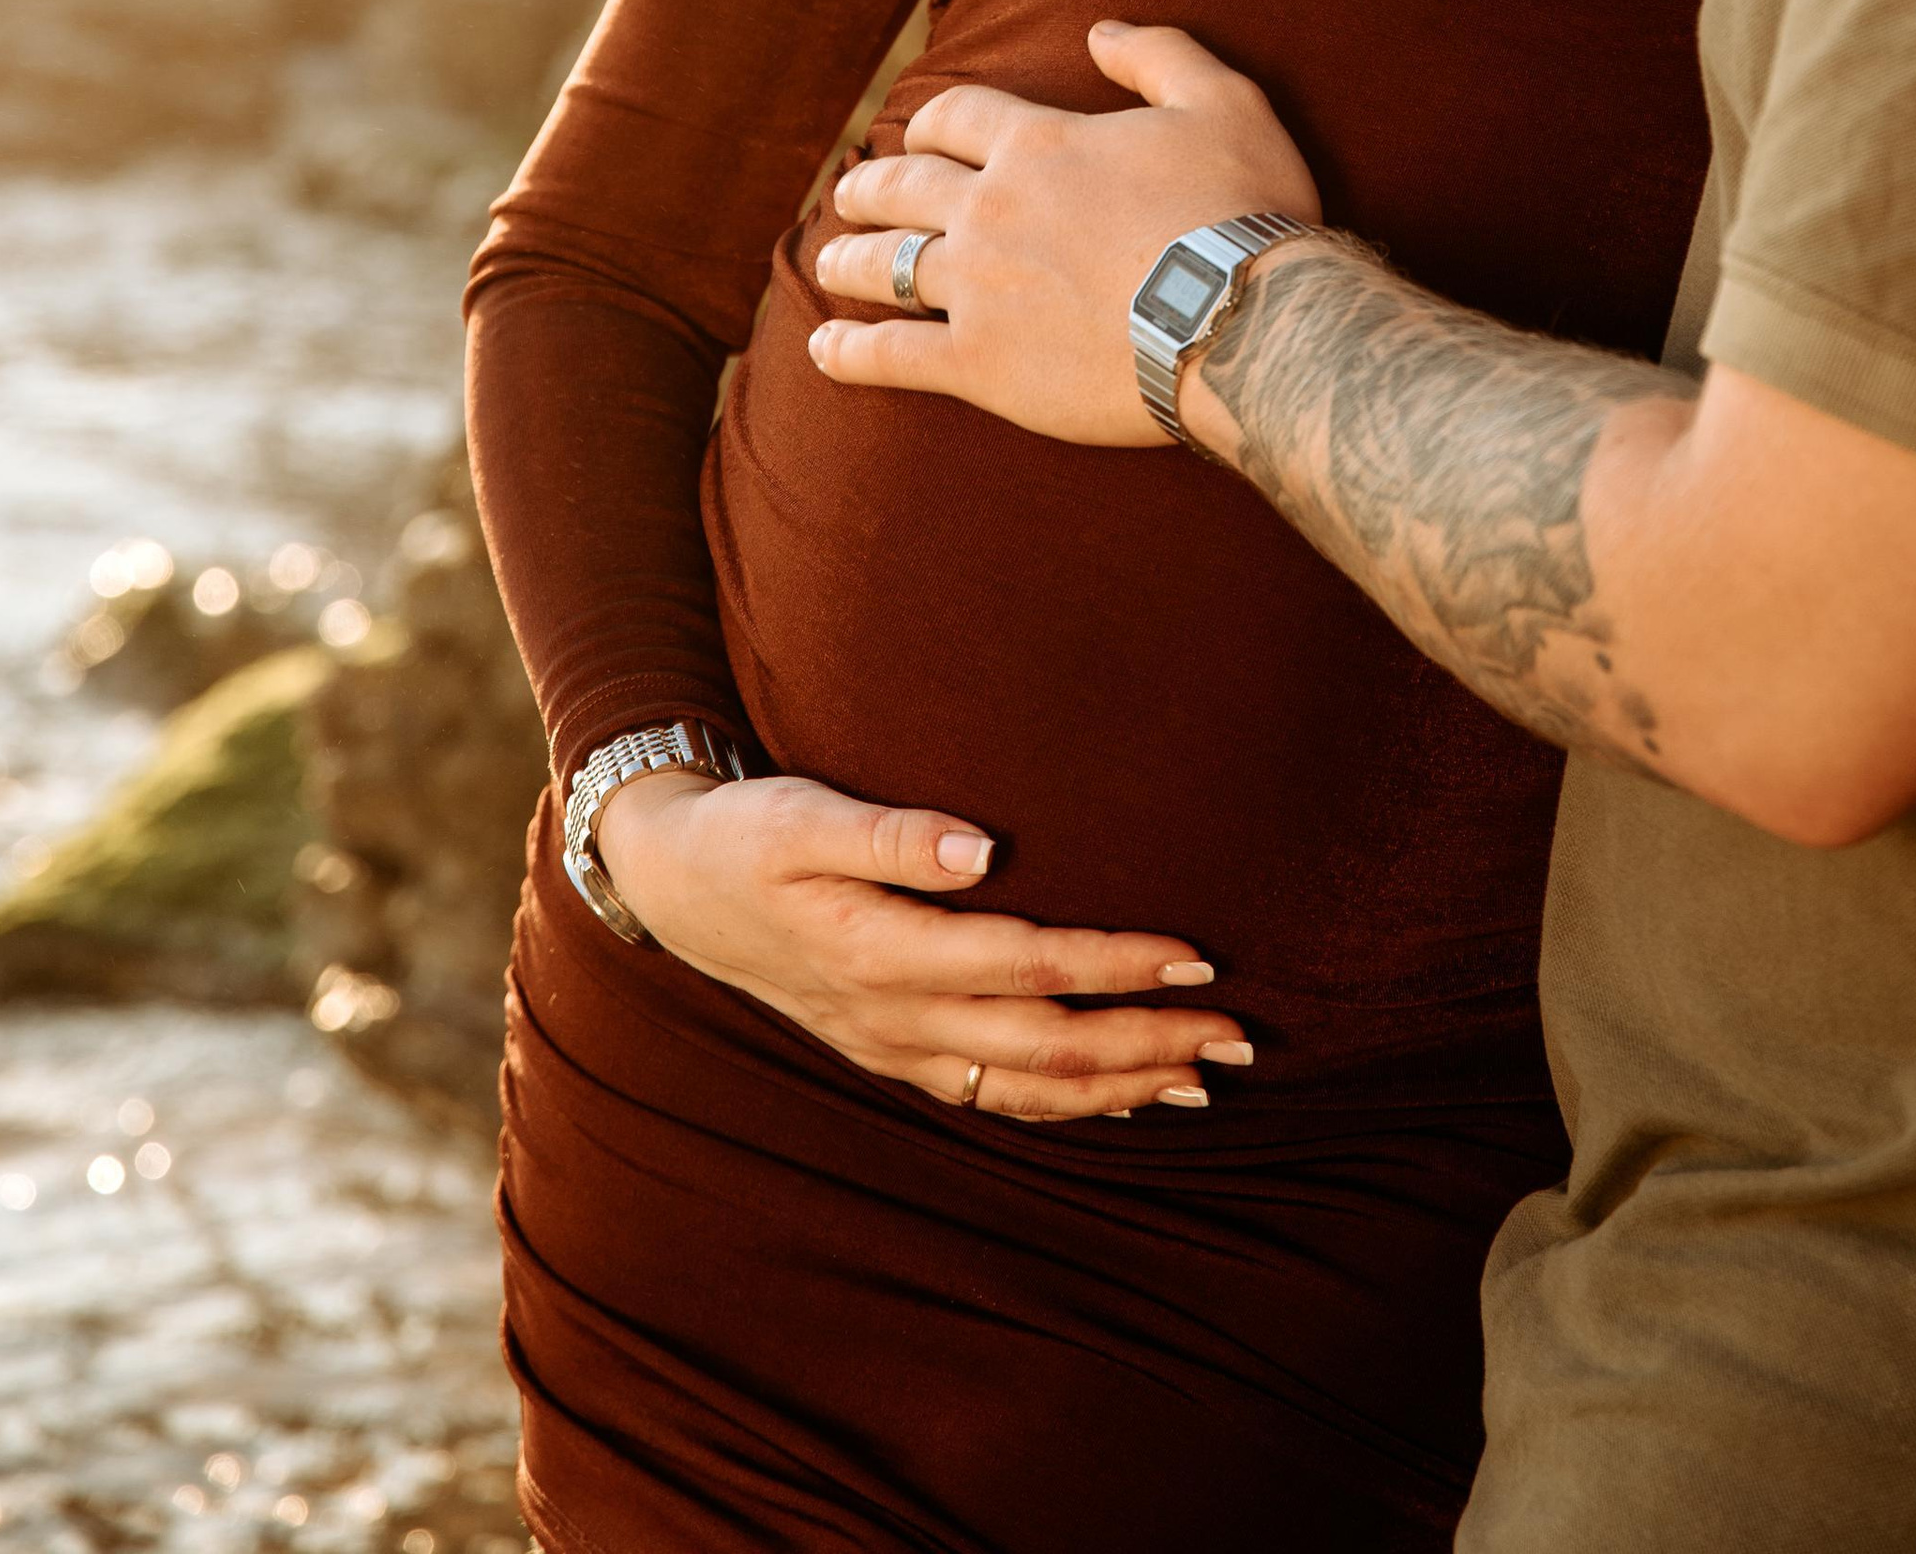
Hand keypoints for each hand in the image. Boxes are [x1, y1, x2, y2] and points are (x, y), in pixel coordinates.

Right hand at [593, 765, 1250, 1120]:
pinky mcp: (895, 1053)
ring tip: (1206, 1075)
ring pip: (1029, 1086)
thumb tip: (980, 847)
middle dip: (1148, 1042)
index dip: (1116, 963)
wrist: (676, 886)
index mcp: (882, 952)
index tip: (1196, 953)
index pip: (1027, 965)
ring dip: (1122, 1084)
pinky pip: (996, 1096)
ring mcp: (896, 1047)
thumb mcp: (801, 814)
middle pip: (1046, 1044)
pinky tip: (1120, 1096)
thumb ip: (891, 833)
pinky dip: (1066, 1101)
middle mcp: (897, 1018)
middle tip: (1239, 1034)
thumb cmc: (748, 834)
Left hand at [810, 20, 1319, 445]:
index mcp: (1038, 143)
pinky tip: (823, 350)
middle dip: (870, 186)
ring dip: (848, 258)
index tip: (918, 135)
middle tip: (849, 194)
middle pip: (903, 186)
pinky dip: (851, 352)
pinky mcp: (978, 363)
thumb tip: (1101, 30)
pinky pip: (892, 354)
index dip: (931, 122)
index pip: (954, 116)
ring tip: (825, 260)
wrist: (1244, 322)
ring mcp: (977, 287)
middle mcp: (991, 208)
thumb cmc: (1242, 210)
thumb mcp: (1223, 102)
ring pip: (886, 264)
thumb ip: (1159, 55)